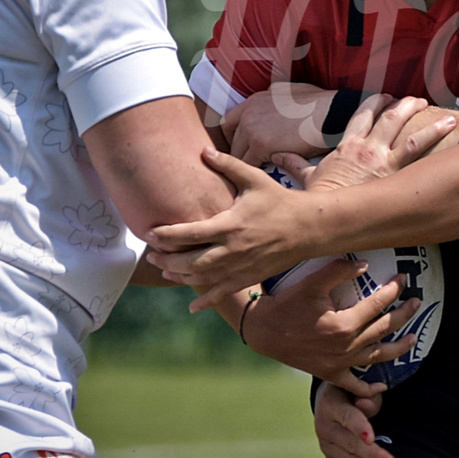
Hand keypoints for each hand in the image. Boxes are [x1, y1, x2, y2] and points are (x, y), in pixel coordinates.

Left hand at [145, 151, 319, 309]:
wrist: (309, 228)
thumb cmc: (280, 201)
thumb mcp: (255, 179)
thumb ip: (228, 165)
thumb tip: (204, 150)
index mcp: (230, 225)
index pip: (190, 234)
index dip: (166, 236)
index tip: (149, 234)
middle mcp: (232, 250)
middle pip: (190, 262)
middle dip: (166, 261)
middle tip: (151, 256)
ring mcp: (240, 267)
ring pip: (203, 279)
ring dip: (180, 278)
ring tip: (165, 271)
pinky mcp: (249, 277)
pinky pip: (223, 293)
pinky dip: (206, 301)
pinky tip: (192, 307)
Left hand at [221, 84, 333, 164]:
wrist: (331, 113)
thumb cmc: (318, 104)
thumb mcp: (290, 90)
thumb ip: (273, 95)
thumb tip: (270, 96)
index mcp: (255, 100)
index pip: (229, 120)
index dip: (233, 136)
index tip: (241, 146)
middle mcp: (248, 112)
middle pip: (230, 138)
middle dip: (237, 151)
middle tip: (248, 163)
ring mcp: (252, 128)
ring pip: (237, 154)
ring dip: (245, 163)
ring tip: (254, 174)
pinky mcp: (260, 144)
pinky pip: (248, 164)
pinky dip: (254, 171)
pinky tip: (263, 176)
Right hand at [241, 262, 420, 396]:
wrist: (264, 330)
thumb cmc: (288, 303)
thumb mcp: (312, 282)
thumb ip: (340, 270)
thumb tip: (366, 265)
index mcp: (344, 324)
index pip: (378, 304)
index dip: (394, 289)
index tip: (403, 279)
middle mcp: (346, 347)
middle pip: (384, 329)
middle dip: (404, 314)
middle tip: (417, 302)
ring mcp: (339, 363)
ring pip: (377, 357)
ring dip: (398, 348)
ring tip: (413, 339)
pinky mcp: (330, 374)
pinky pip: (355, 385)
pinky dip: (370, 388)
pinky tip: (383, 385)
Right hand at [276, 94, 457, 190]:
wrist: (326, 214)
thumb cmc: (318, 200)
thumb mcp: (306, 179)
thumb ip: (295, 165)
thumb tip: (276, 157)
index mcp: (347, 146)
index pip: (361, 116)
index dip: (373, 104)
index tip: (383, 97)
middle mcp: (366, 148)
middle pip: (387, 118)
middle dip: (402, 106)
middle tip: (414, 100)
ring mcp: (381, 159)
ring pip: (406, 131)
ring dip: (424, 119)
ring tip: (440, 112)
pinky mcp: (394, 172)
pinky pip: (417, 150)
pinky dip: (434, 136)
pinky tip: (450, 126)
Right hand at [314, 381, 392, 457]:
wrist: (331, 395)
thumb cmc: (353, 389)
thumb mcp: (359, 386)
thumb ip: (366, 396)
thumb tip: (366, 404)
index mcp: (331, 403)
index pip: (347, 416)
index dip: (359, 426)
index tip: (371, 438)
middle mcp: (324, 424)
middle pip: (349, 442)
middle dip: (371, 454)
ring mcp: (325, 441)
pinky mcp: (329, 454)